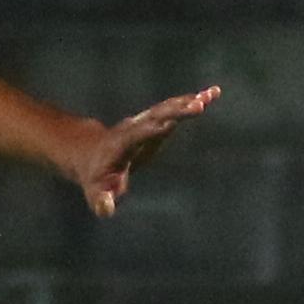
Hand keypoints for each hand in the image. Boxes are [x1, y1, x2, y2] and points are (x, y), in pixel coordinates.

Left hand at [68, 84, 220, 216]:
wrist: (91, 153)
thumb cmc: (96, 178)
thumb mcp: (95, 193)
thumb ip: (101, 201)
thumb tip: (107, 209)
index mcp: (120, 145)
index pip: (136, 136)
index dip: (150, 131)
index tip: (169, 123)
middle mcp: (133, 128)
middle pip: (155, 116)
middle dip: (176, 111)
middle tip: (199, 105)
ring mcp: (144, 122)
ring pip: (167, 108)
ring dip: (189, 101)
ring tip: (212, 94)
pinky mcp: (155, 121)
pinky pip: (175, 108)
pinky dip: (193, 101)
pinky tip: (212, 94)